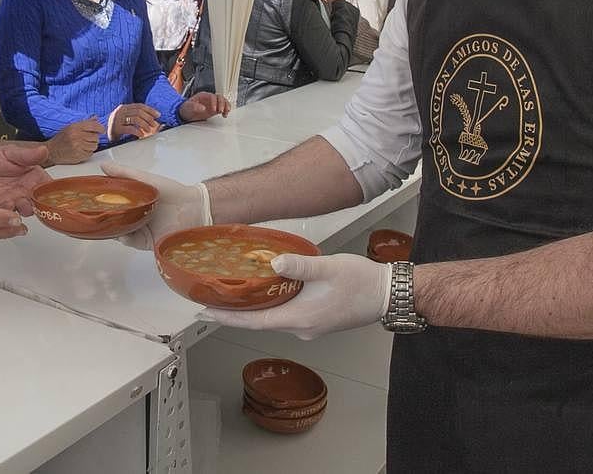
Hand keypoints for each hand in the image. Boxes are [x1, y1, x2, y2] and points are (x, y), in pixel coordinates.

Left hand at [0, 143, 50, 214]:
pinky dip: (5, 218)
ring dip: (21, 211)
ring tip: (12, 204)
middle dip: (36, 207)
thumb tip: (44, 150)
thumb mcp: (11, 153)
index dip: (52, 194)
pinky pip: (5, 219)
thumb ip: (28, 155)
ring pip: (22, 214)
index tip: (50, 195)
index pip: (50, 189)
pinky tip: (0, 210)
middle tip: (29, 201)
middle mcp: (27, 194)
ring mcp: (14, 204)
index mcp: (35, 180)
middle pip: (39, 206)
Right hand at [45, 118, 103, 164]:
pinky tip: (80, 151)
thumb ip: (85, 123)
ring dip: (91, 146)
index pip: (94, 126)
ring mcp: (78, 146)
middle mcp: (77, 136)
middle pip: (96, 137)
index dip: (100, 128)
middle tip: (86, 139)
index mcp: (75, 127)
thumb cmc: (61, 139)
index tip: (101, 130)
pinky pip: (90, 153)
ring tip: (82, 145)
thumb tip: (95, 118)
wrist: (51, 151)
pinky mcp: (78, 155)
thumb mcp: (71, 127)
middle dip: (93, 138)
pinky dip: (87, 153)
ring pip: (94, 145)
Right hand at [102, 163, 211, 250]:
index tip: (88, 201)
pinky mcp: (147, 242)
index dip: (101, 204)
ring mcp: (140, 230)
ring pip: (120, 231)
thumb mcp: (146, 179)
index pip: (113, 205)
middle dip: (103, 219)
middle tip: (91, 216)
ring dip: (112, 229)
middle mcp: (135, 217)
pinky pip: (131, 241)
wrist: (194, 208)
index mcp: (134, 203)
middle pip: (114, 220)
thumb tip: (103, 166)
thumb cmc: (171, 192)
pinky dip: (125, 238)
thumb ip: (125, 174)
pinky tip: (120, 233)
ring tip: (102, 225)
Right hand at [107, 102, 160, 141]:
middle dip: (149, 118)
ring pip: (135, 119)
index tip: (158, 115)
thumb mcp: (127, 119)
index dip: (150, 110)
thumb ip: (137, 117)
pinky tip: (142, 135)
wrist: (104, 135)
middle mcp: (120, 111)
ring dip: (145, 125)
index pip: (139, 106)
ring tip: (149, 130)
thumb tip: (153, 119)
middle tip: (155, 124)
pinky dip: (138, 131)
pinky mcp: (116, 129)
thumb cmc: (118, 127)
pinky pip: (130, 128)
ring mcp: (117, 119)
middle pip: (138, 112)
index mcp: (123, 107)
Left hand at [177, 91, 230, 122]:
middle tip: (220, 110)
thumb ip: (194, 106)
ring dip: (226, 106)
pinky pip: (223, 107)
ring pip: (223, 101)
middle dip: (221, 104)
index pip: (212, 96)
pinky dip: (226, 110)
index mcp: (203, 96)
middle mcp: (209, 99)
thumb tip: (202, 108)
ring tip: (225, 112)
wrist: (186, 114)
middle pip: (220, 97)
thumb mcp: (188, 106)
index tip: (213, 109)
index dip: (214, 102)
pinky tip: (225, 114)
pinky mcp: (215, 109)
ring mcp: (213, 104)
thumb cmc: (186, 108)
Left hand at [200, 253, 391, 339]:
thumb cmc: (361, 282)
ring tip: (232, 294)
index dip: (227, 317)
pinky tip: (266, 291)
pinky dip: (271, 305)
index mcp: (300, 318)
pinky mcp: (317, 321)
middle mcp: (302, 328)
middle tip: (210, 300)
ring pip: (273, 317)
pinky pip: (286, 314)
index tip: (205, 312)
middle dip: (235, 311)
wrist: (388, 294)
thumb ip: (299, 265)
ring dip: (253, 308)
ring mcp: (310, 327)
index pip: (254, 321)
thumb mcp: (328, 267)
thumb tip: (273, 264)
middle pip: (260, 321)